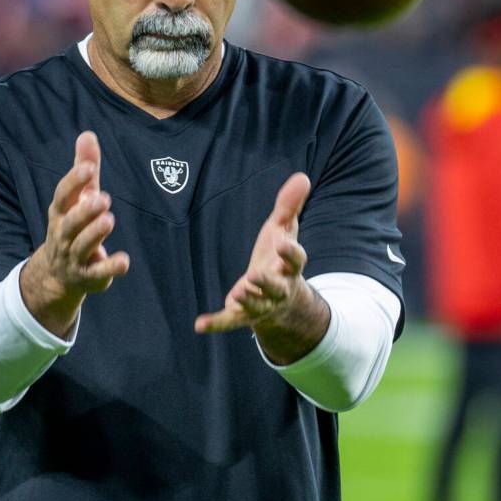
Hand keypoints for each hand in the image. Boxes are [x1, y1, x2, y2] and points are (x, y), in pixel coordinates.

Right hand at [20, 131, 129, 337]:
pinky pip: (98, 273)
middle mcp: (64, 235)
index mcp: (60, 212)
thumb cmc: (72, 224)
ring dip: (95, 234)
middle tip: (103, 199)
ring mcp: (74, 257)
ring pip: (82, 246)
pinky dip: (110, 268)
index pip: (63, 195)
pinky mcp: (89, 276)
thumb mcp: (77, 197)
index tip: (88, 168)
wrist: (57, 274)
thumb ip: (84, 168)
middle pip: (71, 223)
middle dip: (85, 211)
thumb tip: (87, 134)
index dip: (74, 181)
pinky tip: (124, 260)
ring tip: (109, 219)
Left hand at [194, 173, 328, 362]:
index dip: (290, 252)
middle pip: (276, 286)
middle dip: (268, 282)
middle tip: (257, 274)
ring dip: (248, 299)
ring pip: (256, 305)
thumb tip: (302, 176)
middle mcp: (279, 288)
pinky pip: (230, 321)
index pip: (295, 260)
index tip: (282, 242)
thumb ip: (290, 206)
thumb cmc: (279, 257)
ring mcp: (261, 304)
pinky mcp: (243, 315)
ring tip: (237, 293)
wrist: (281, 300)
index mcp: (289, 267)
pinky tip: (199, 325)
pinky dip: (216, 323)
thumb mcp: (284, 230)